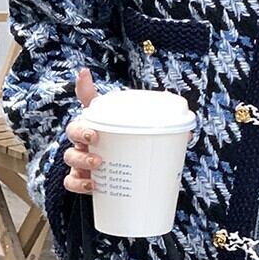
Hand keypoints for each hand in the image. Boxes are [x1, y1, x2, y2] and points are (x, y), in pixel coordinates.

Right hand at [62, 69, 195, 194]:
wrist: (121, 176)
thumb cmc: (132, 148)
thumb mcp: (145, 134)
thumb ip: (164, 130)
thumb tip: (189, 133)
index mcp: (100, 120)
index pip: (87, 99)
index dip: (84, 85)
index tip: (85, 73)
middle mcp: (85, 137)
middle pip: (73, 129)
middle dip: (81, 132)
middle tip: (96, 137)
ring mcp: (80, 158)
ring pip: (70, 156)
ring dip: (81, 159)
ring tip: (98, 164)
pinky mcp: (80, 178)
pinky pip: (71, 181)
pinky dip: (78, 184)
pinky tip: (92, 186)